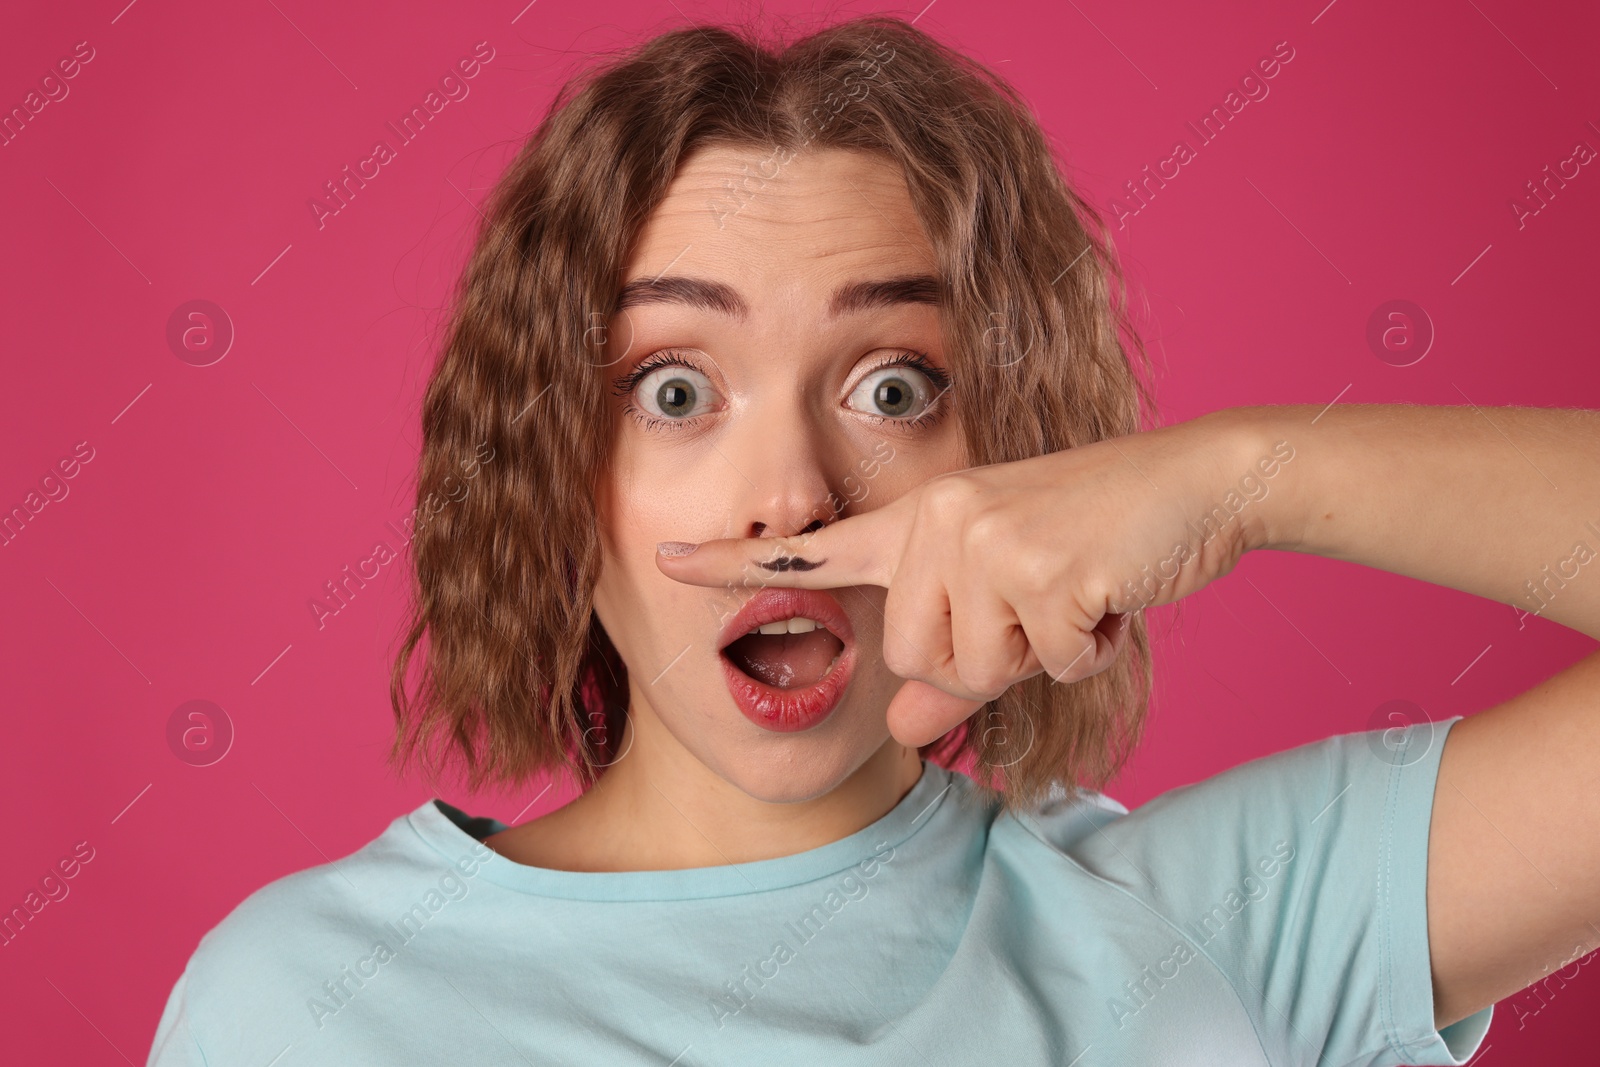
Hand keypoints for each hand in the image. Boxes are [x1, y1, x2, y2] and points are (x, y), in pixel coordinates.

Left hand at [657, 411, 1280, 746]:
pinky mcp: (1040, 564)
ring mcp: (985, 538)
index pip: (815, 552)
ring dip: (1035, 655)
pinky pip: (1045, 662)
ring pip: (975, 669)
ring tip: (1072, 593)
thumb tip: (898, 732)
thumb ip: (947, 657)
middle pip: (913, 660)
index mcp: (921, 519)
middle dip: (980, 660)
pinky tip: (1105, 594)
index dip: (736, 564)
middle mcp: (938, 520)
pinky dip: (1085, 649)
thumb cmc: (1096, 538)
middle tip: (1037, 606)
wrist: (1195, 482)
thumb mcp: (1010, 597)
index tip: (665, 561)